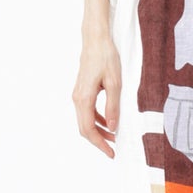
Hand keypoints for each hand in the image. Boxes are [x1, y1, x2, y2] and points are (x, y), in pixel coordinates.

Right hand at [72, 34, 122, 155]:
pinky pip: (88, 111)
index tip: (111, 153)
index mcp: (84, 98)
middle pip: (84, 128)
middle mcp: (77, 99)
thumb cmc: (106, 57)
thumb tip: (113, 127)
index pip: (88, 129)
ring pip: (85, 121)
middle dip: (99, 141)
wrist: (95, 40)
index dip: (99, 144)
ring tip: (115, 137)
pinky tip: (109, 122)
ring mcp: (78, 95)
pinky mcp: (81, 91)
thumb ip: (113, 107)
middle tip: (113, 150)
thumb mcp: (115, 83)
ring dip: (99, 131)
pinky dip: (98, 120)